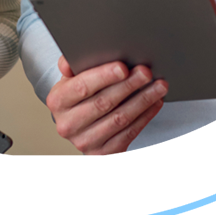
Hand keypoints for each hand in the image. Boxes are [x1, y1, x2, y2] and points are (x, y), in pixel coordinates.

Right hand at [46, 56, 167, 169]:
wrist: (77, 128)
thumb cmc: (77, 97)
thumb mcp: (69, 79)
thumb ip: (72, 65)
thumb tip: (71, 59)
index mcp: (58, 101)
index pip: (82, 86)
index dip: (104, 76)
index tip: (123, 67)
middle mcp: (68, 124)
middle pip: (103, 103)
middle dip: (129, 85)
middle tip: (146, 73)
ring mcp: (84, 141)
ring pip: (119, 119)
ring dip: (143, 101)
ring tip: (158, 86)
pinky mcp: (101, 154)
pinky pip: (128, 134)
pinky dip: (144, 117)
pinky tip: (154, 104)